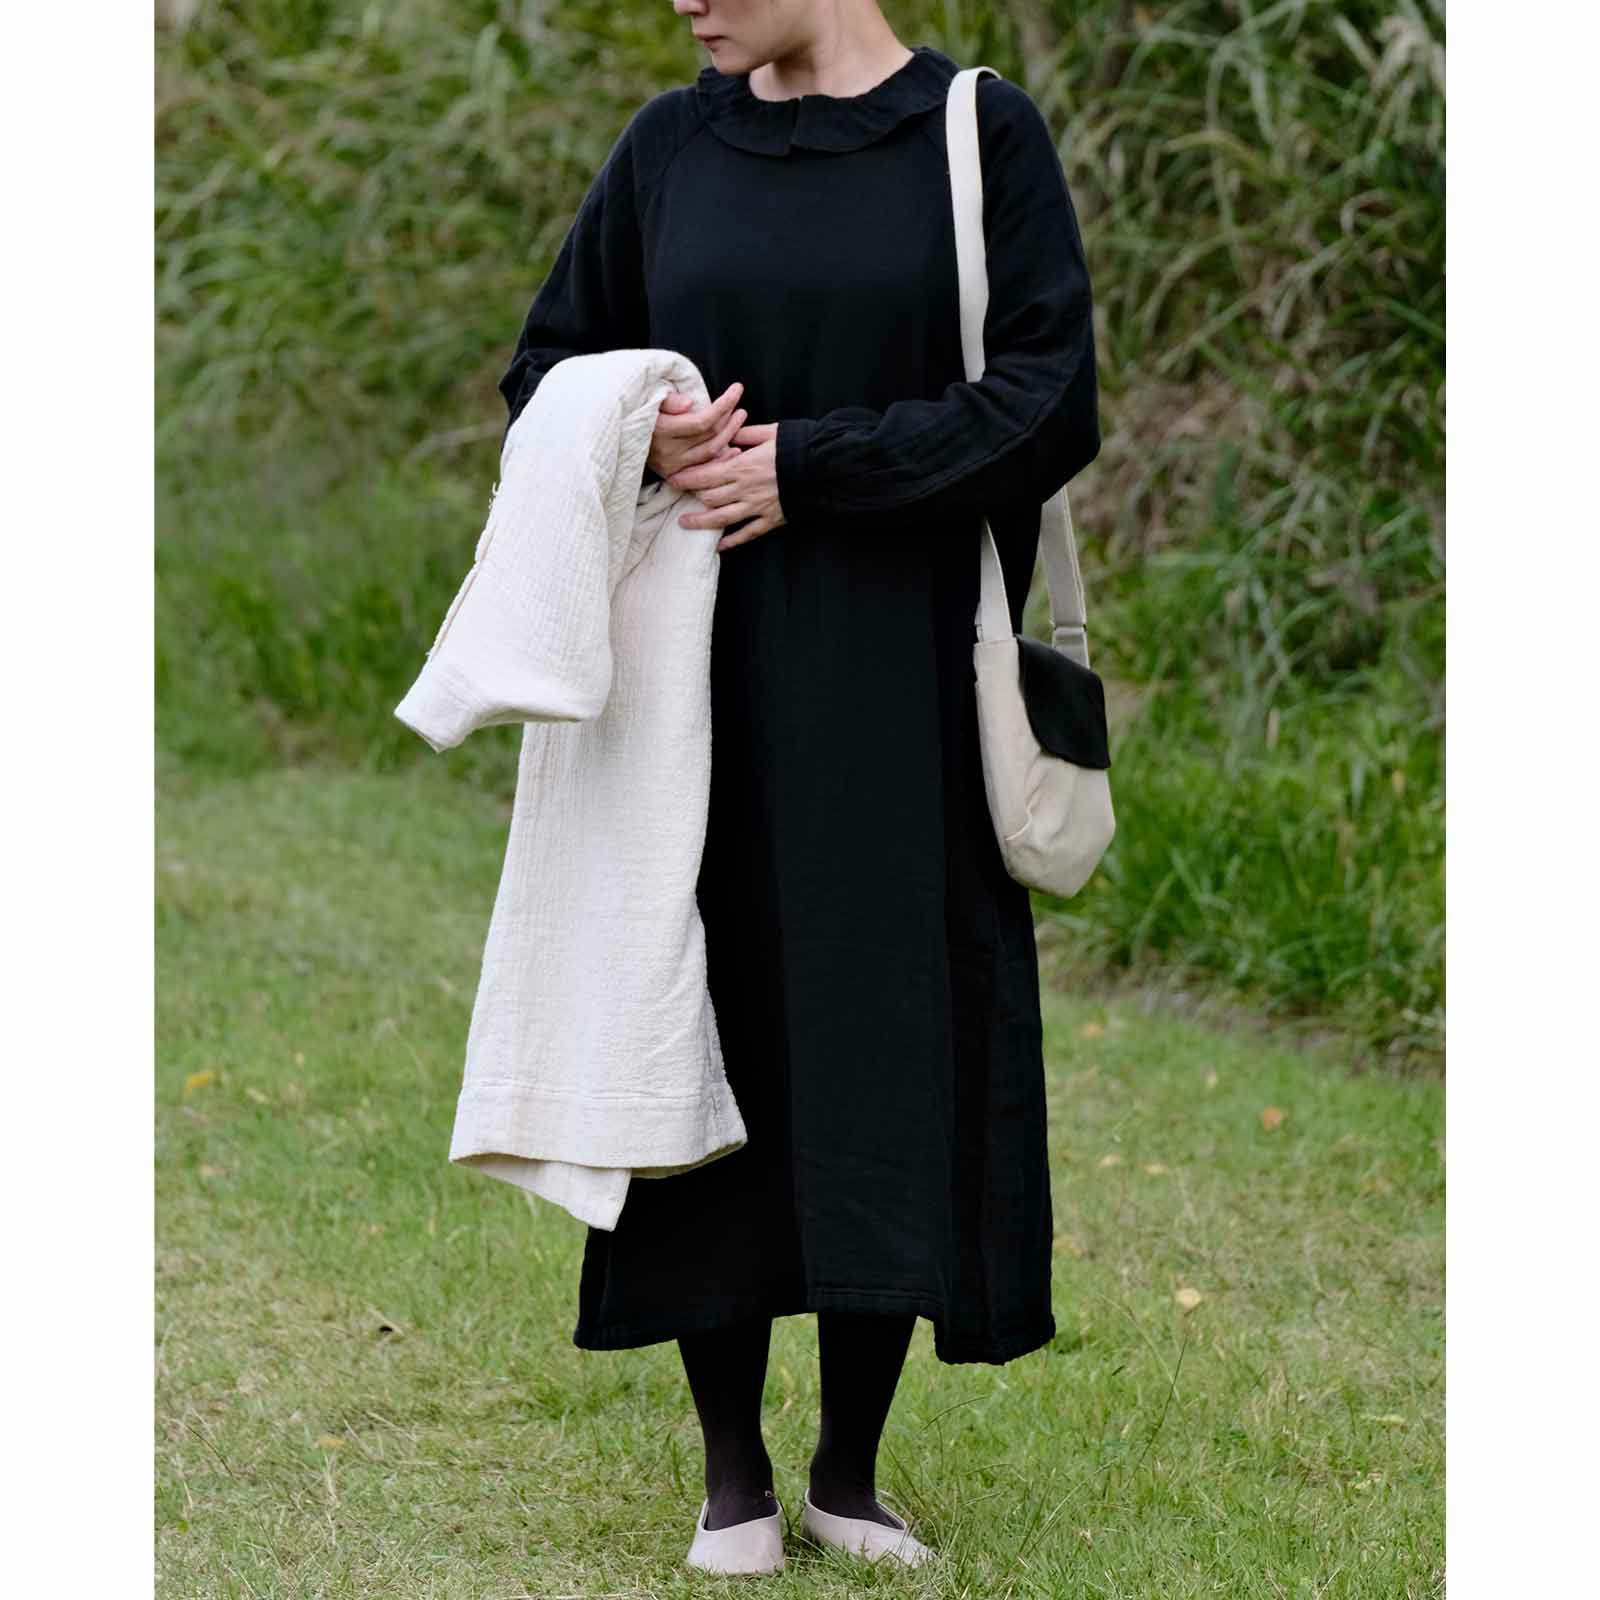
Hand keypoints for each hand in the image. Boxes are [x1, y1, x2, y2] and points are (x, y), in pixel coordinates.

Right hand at [646, 381, 746, 480]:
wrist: (620, 434)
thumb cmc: (639, 410)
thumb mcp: (650, 398)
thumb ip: (669, 401)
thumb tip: (690, 403)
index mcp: (661, 430)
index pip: (702, 421)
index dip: (724, 405)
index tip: (737, 388)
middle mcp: (667, 452)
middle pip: (710, 436)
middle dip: (729, 418)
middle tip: (739, 404)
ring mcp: (671, 466)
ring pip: (710, 452)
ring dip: (729, 435)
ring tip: (739, 418)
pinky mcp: (673, 475)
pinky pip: (703, 468)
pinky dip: (721, 459)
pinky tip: (734, 449)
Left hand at [673, 420, 786, 551]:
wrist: (824, 470)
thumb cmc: (798, 448)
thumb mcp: (771, 433)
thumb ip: (746, 434)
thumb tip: (729, 431)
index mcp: (742, 466)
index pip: (705, 475)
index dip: (686, 478)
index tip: (672, 478)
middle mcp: (744, 489)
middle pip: (708, 497)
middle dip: (691, 497)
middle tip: (678, 496)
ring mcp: (756, 507)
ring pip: (721, 519)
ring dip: (700, 522)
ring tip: (685, 523)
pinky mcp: (770, 520)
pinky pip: (746, 534)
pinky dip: (731, 542)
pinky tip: (718, 546)